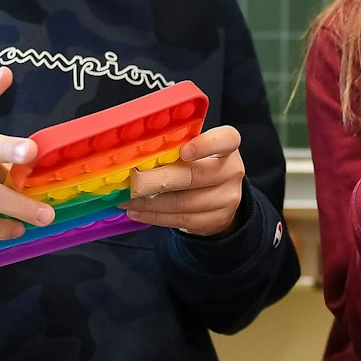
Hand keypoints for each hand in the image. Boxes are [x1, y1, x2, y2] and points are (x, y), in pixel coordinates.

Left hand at [123, 125, 247, 235]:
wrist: (219, 197)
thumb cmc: (198, 166)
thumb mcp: (194, 151)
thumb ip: (174, 149)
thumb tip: (136, 154)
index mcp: (228, 147)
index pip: (225, 140)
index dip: (205, 145)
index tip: (182, 152)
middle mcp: (233, 170)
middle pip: (196, 176)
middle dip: (159, 179)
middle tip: (133, 181)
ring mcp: (228, 197)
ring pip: (185, 202)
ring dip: (151, 202)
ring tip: (128, 200)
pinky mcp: (217, 219)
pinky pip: (182, 219)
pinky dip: (155, 216)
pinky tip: (137, 212)